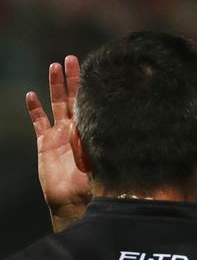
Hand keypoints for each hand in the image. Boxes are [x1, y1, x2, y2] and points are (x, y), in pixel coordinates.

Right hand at [26, 55, 90, 230]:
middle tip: (72, 59)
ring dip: (54, 86)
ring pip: (56, 104)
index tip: (97, 70)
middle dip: (73, 79)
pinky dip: (34, 109)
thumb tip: (96, 125)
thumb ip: (97, 144)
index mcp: (92, 133)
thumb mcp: (101, 161)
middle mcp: (77, 131)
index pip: (92, 105)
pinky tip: (31, 95)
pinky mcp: (45, 143)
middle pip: (73, 98)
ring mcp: (60, 135)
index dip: (92, 88)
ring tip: (54, 66)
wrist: (74, 200)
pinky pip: (38, 122)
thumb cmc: (94, 184)